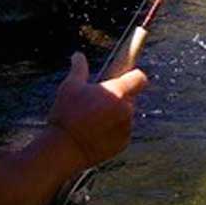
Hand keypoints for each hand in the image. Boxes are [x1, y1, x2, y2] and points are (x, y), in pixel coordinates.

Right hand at [47, 52, 147, 169]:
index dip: (133, 76)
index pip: (140, 78)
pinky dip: (113, 130)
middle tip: (97, 101)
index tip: (124, 77)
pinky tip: (95, 132)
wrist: (64, 149)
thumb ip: (79, 68)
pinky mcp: (123, 144)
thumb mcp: (69, 86)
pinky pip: (122, 132)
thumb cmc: (66, 115)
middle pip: (130, 98)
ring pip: (125, 115)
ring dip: (115, 114)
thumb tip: (78, 55)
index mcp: (118, 92)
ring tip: (93, 119)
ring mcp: (126, 128)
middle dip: (118, 97)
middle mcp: (126, 110)